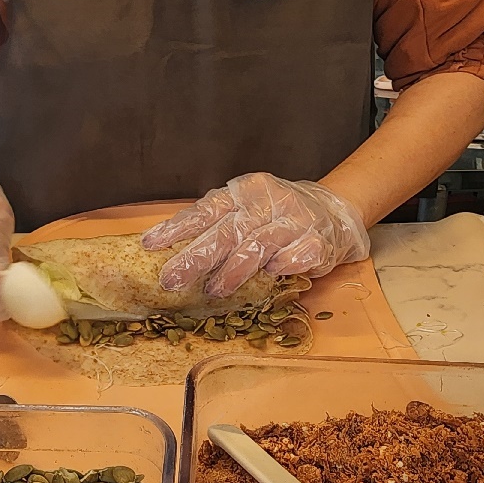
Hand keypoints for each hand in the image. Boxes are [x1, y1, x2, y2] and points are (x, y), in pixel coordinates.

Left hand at [142, 172, 370, 296]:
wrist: (333, 210)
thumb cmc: (277, 215)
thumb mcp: (245, 210)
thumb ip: (216, 225)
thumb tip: (168, 250)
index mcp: (243, 193)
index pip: (205, 211)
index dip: (177, 228)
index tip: (150, 244)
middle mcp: (266, 203)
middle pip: (226, 231)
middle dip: (196, 257)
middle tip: (172, 279)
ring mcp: (293, 221)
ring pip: (258, 245)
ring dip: (233, 270)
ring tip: (213, 290)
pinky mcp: (317, 241)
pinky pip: (296, 256)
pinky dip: (282, 265)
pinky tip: (271, 274)